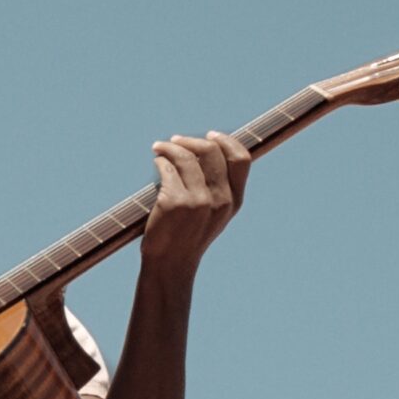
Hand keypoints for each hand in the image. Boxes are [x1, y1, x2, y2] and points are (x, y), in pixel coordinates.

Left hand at [141, 131, 249, 278]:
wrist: (171, 264)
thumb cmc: (189, 236)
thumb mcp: (215, 214)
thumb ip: (219, 188)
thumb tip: (209, 149)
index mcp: (235, 202)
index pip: (241, 158)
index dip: (226, 141)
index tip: (210, 135)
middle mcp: (220, 200)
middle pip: (211, 151)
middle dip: (190, 141)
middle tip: (174, 141)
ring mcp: (198, 201)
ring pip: (186, 156)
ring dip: (169, 147)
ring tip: (159, 149)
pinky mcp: (174, 203)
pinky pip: (167, 169)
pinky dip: (160, 161)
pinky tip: (157, 164)